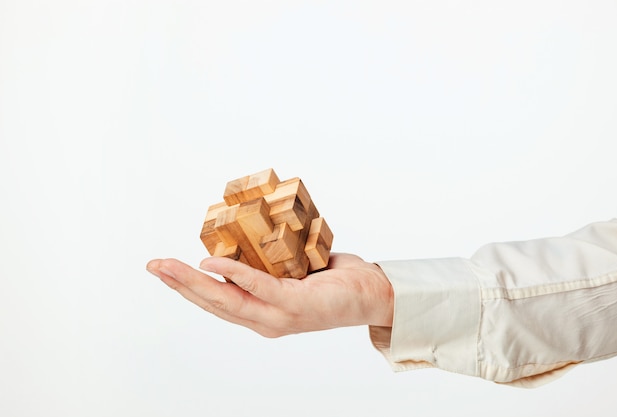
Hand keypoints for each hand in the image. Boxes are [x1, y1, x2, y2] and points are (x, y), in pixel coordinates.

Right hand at [146, 253, 393, 336]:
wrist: (372, 294)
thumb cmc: (336, 281)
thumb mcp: (294, 272)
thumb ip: (269, 266)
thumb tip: (252, 243)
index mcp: (262, 313)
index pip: (218, 302)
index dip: (188, 288)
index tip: (164, 271)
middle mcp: (265, 320)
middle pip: (212, 303)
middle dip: (178, 284)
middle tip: (152, 265)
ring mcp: (278, 316)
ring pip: (226, 299)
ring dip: (192, 281)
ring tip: (167, 265)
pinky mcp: (294, 305)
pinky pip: (256, 287)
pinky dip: (231, 275)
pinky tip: (209, 265)